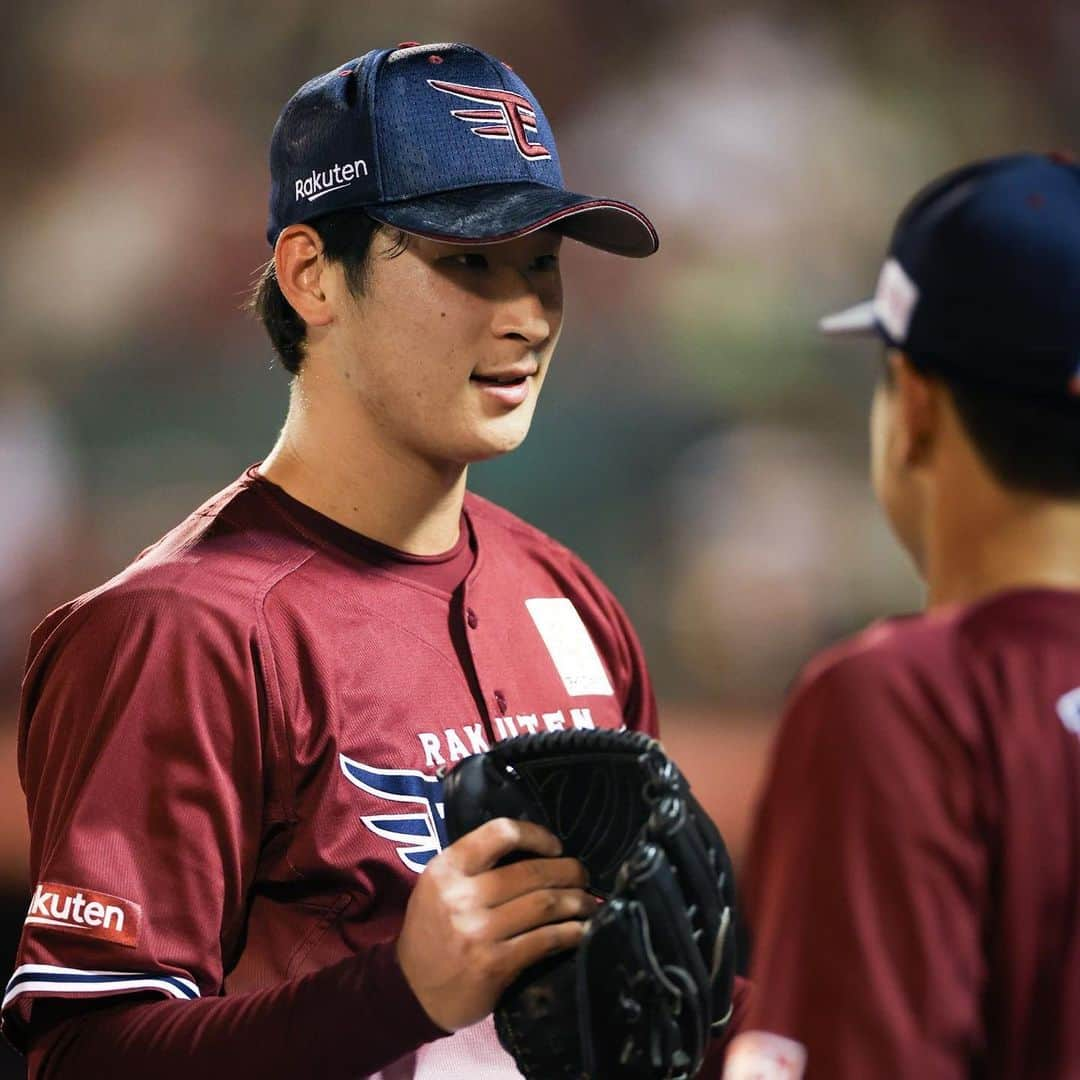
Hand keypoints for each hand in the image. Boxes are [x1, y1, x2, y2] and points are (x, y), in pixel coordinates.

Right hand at [396, 817, 591, 1031]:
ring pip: (544, 905)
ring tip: (589, 902)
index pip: (500, 833)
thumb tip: (535, 851)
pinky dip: (571, 932)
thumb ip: (476, 865)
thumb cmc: (432, 930)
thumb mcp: (439, 885)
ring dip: (577, 901)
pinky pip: (545, 940)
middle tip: (583, 875)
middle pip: (532, 872)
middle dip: (568, 871)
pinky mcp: (495, 964)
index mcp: (448, 868)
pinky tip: (582, 930)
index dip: (537, 835)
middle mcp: (462, 896)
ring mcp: (478, 932)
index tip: (556, 846)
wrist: (411, 990)